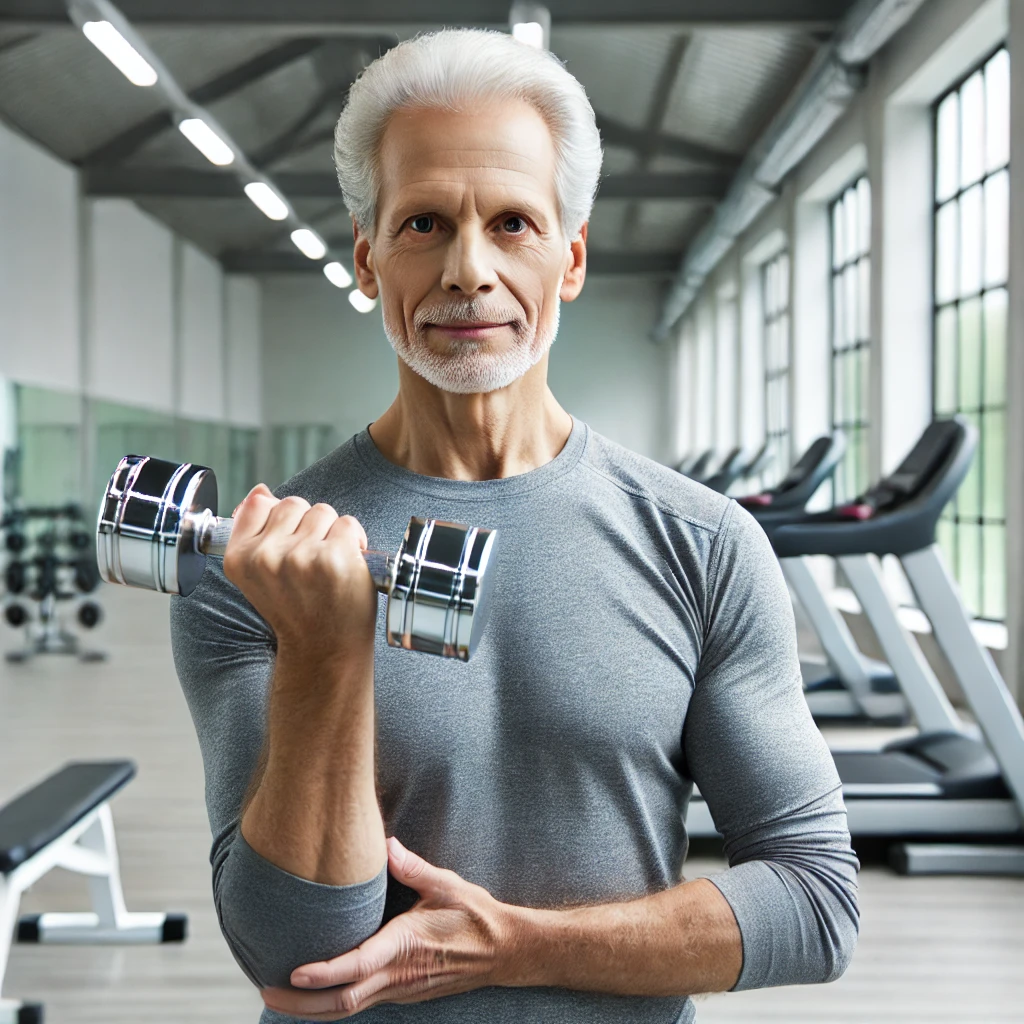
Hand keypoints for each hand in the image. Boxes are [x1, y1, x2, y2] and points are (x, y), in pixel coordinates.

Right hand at [223, 485, 376, 663]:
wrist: (323, 649)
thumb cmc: (297, 610)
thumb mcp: (259, 576)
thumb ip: (255, 532)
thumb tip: (261, 490)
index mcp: (240, 558)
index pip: (259, 504)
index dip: (281, 519)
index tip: (289, 544)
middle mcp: (266, 556)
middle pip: (294, 504)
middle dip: (309, 526)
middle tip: (312, 562)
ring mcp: (301, 556)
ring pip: (323, 511)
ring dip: (333, 533)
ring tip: (329, 565)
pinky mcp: (334, 558)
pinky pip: (348, 524)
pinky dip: (355, 541)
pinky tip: (347, 566)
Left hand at [260, 837, 522, 1019]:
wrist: (504, 951)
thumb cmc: (475, 915)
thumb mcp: (447, 884)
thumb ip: (413, 867)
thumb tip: (385, 846)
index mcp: (406, 945)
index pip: (358, 966)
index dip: (324, 973)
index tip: (294, 972)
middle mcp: (399, 975)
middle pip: (343, 1002)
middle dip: (302, 1003)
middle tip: (266, 988)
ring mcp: (400, 990)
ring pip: (349, 1009)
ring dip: (312, 1007)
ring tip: (278, 993)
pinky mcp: (402, 994)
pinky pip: (361, 1004)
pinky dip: (332, 1002)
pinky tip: (314, 992)